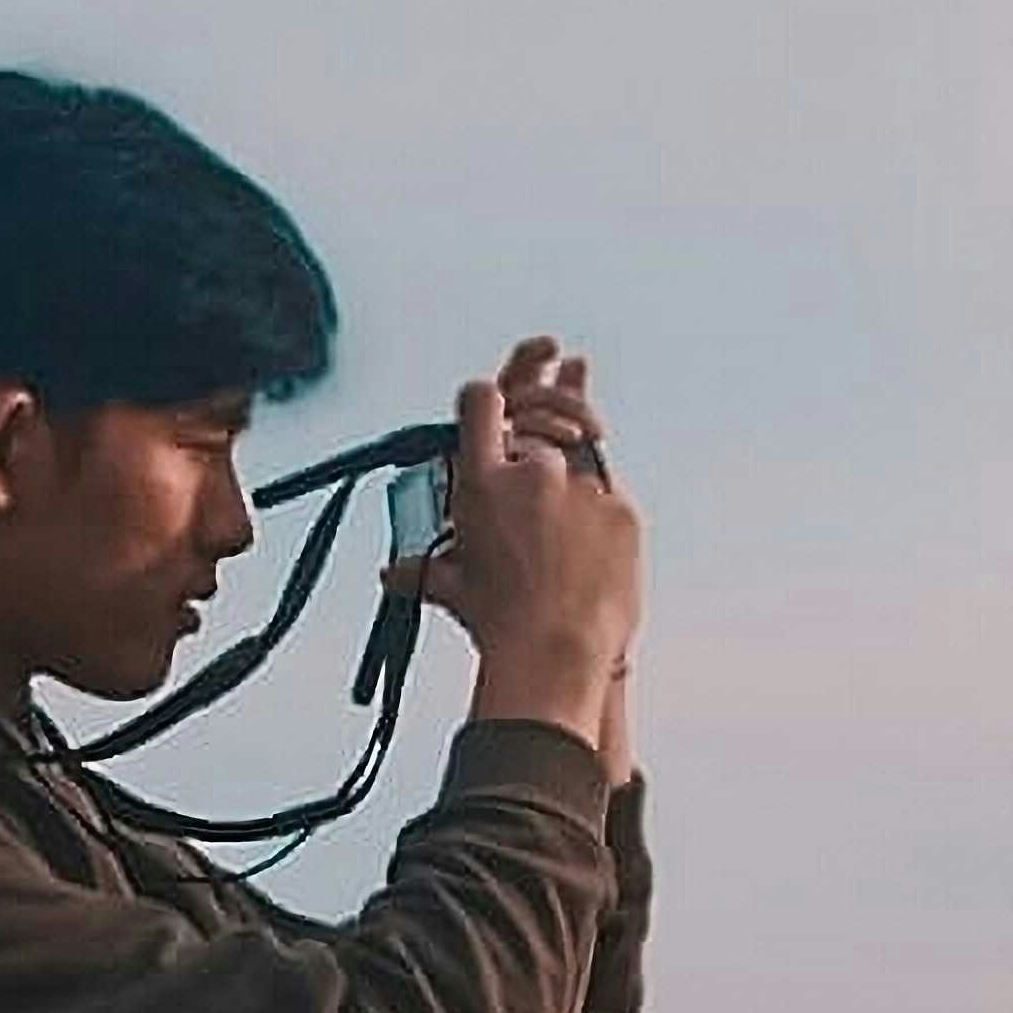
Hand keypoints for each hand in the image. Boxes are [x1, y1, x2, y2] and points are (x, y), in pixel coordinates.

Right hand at [383, 337, 641, 743]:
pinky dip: (602, 507)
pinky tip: (596, 529)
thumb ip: (423, 570)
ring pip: (580, 450)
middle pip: (537, 419)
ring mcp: (580, 487)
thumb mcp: (451, 588)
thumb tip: (391, 575)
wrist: (556, 651)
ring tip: (584, 403)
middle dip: (545, 408)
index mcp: (481, 482)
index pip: (480, 401)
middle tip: (559, 362)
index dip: (488, 393)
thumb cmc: (496, 621)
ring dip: (578, 438)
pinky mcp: (620, 508)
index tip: (500, 392)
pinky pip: (610, 495)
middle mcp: (530, 472)